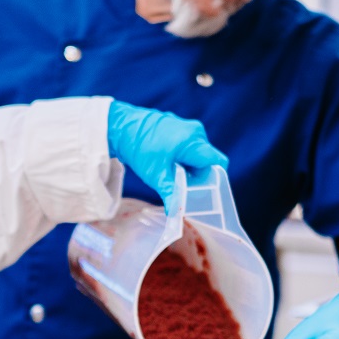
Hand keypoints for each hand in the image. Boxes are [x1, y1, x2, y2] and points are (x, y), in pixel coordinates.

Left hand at [106, 100, 229, 210]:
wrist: (120, 127)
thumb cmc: (138, 149)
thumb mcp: (155, 175)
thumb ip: (170, 193)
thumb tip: (175, 213)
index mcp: (193, 142)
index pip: (218, 161)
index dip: (214, 177)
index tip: (203, 188)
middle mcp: (194, 131)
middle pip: (207, 158)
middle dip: (199, 173)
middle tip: (184, 185)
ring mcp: (186, 126)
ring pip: (198, 151)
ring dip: (190, 164)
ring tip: (174, 173)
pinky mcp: (178, 125)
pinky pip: (189, 143)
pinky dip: (183, 155)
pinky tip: (168, 162)